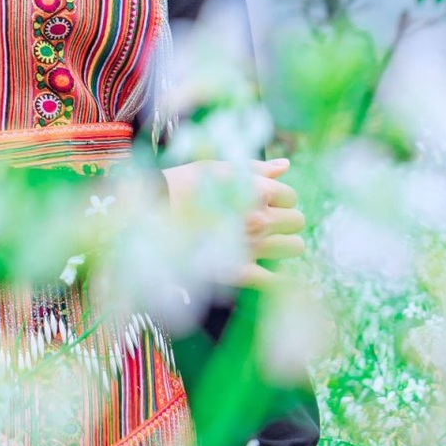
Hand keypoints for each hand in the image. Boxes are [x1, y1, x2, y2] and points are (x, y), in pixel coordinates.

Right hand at [161, 156, 306, 287]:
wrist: (147, 216)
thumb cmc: (180, 186)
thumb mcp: (216, 167)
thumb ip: (256, 168)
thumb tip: (285, 166)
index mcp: (255, 191)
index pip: (291, 196)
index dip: (278, 198)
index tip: (263, 201)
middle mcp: (259, 219)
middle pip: (297, 222)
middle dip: (284, 220)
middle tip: (263, 221)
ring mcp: (252, 247)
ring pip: (294, 248)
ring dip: (283, 244)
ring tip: (264, 242)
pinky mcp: (239, 272)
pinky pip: (274, 280)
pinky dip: (273, 276)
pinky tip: (262, 269)